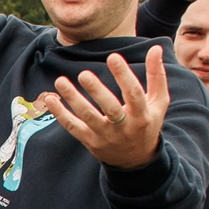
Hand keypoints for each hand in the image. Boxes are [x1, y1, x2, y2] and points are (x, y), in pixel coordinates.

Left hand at [47, 47, 171, 169]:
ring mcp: (106, 136)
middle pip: (110, 108)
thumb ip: (156, 75)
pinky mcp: (91, 142)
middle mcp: (124, 127)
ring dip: (72, 99)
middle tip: (83, 74)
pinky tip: (50, 99)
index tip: (113, 57)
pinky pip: (73, 127)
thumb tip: (156, 48)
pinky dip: (61, 114)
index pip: (134, 94)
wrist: (136, 160)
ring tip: (60, 81)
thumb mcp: (158, 102)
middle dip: (96, 91)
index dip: (124, 76)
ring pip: (87, 117)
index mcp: (142, 115)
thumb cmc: (147, 123)